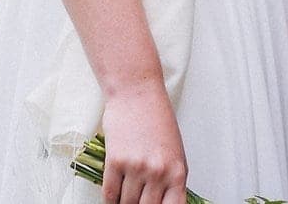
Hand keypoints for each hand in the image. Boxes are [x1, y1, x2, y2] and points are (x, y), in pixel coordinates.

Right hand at [98, 82, 189, 203]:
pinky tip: (112, 200)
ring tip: (124, 202)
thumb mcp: (175, 152)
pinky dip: (110, 200)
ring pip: (127, 203)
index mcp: (177, 172)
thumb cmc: (157, 120)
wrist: (137, 93)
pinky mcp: (115, 161)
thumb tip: (163, 202)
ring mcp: (136, 167)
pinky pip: (110, 192)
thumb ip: (171, 180)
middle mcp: (158, 172)